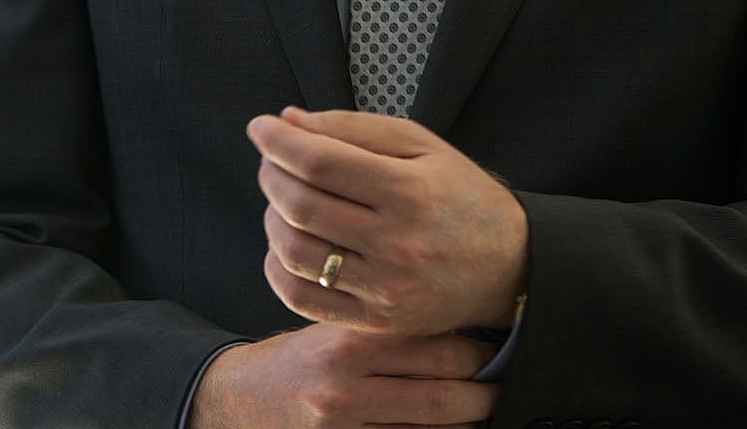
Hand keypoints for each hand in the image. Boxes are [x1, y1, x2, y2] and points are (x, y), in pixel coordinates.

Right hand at [186, 325, 498, 428]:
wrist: (242, 399)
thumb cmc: (302, 359)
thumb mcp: (338, 327)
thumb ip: (390, 326)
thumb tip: (468, 326)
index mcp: (351, 338)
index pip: (436, 343)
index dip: (480, 347)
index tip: (502, 345)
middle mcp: (346, 383)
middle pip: (442, 390)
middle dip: (484, 390)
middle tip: (504, 382)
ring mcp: (342, 425)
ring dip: (467, 422)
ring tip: (485, 409)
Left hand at [248, 107, 526, 337]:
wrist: (511, 265)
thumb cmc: (462, 196)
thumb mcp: (423, 145)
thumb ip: (354, 128)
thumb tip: (289, 120)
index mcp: (410, 190)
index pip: (321, 162)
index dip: (280, 141)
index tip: (261, 126)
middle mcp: (397, 242)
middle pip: (303, 205)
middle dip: (271, 174)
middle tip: (271, 160)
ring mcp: (386, 288)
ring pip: (296, 253)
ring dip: (272, 219)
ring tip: (280, 201)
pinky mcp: (377, 320)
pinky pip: (304, 299)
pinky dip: (278, 269)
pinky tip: (283, 246)